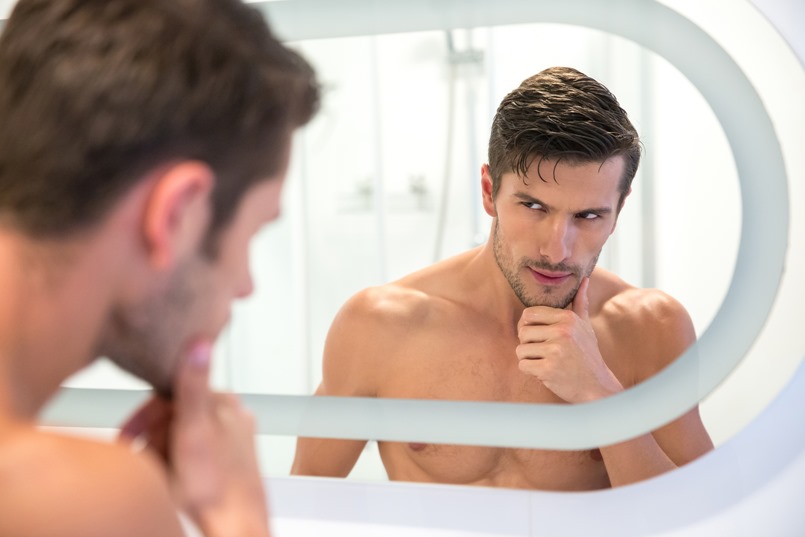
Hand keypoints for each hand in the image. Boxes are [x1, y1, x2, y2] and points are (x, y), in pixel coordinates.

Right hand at [119, 342, 269, 536]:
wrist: (237, 525)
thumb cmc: (214, 484)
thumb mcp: (193, 430)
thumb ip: (192, 385)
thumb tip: (201, 340)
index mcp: (224, 402)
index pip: (173, 394)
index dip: (144, 417)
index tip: (127, 437)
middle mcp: (233, 416)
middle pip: (177, 415)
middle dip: (152, 437)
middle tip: (139, 460)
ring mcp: (234, 439)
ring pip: (184, 435)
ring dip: (162, 451)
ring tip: (156, 474)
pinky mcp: (233, 461)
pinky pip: (197, 454)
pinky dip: (178, 464)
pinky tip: (173, 480)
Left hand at [516, 278, 622, 402]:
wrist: (597, 386)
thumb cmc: (588, 355)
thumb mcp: (585, 327)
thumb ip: (580, 303)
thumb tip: (585, 279)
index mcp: (567, 318)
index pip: (528, 314)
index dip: (528, 326)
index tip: (538, 337)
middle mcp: (562, 331)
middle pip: (522, 331)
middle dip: (528, 344)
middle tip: (542, 352)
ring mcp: (555, 350)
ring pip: (520, 349)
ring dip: (529, 359)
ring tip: (546, 362)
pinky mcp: (548, 369)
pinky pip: (523, 365)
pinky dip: (530, 371)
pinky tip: (546, 372)